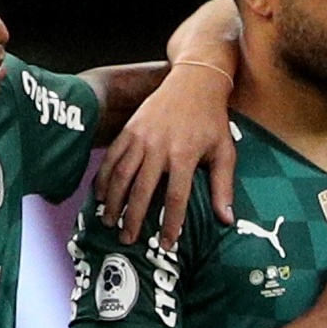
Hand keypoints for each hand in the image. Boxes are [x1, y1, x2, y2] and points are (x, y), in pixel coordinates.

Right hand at [97, 64, 237, 249]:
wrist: (193, 82)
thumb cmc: (212, 122)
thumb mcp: (225, 153)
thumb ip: (222, 188)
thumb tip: (226, 221)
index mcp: (184, 156)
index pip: (175, 199)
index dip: (170, 224)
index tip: (166, 244)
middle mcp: (159, 147)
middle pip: (142, 190)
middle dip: (133, 218)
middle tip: (128, 240)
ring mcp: (140, 137)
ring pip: (122, 174)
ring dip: (113, 201)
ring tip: (109, 222)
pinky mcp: (129, 129)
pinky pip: (112, 157)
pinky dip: (104, 177)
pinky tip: (100, 195)